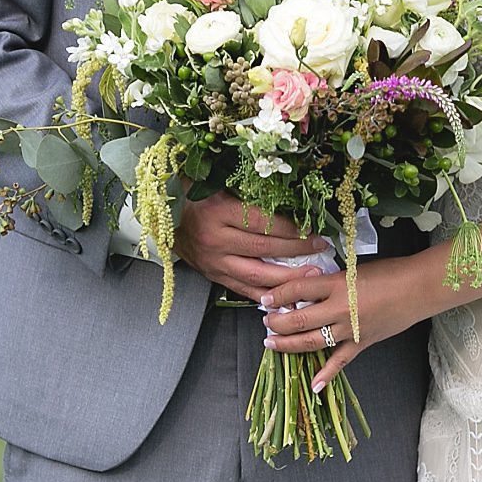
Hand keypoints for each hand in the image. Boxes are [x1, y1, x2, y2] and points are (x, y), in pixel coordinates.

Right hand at [172, 191, 327, 299]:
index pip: (265, 224)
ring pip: (255, 275)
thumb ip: (251, 196)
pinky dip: (263, 294)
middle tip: (320, 251)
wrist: (160, 210)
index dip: (293, 229)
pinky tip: (282, 297)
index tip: (314, 230)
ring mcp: (212, 260)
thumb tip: (291, 204)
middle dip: (297, 252)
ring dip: (286, 279)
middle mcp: (215, 238)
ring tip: (310, 278)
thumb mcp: (221, 184)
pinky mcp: (210, 274)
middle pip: (264, 250)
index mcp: (219, 210)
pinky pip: (241, 288)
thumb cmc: (194, 191)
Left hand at [258, 258, 420, 391]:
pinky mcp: (362, 343)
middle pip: (299, 318)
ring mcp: (350, 330)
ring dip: (288, 344)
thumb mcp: (353, 269)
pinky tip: (313, 385)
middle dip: (277, 322)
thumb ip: (330, 281)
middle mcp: (339, 309)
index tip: (265, 298)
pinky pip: (340, 362)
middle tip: (266, 322)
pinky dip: (326, 375)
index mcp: (337, 284)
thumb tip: (306, 290)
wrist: (418, 288)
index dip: (278, 294)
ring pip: (312, 341)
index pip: (298, 289)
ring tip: (272, 343)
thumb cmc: (389, 272)